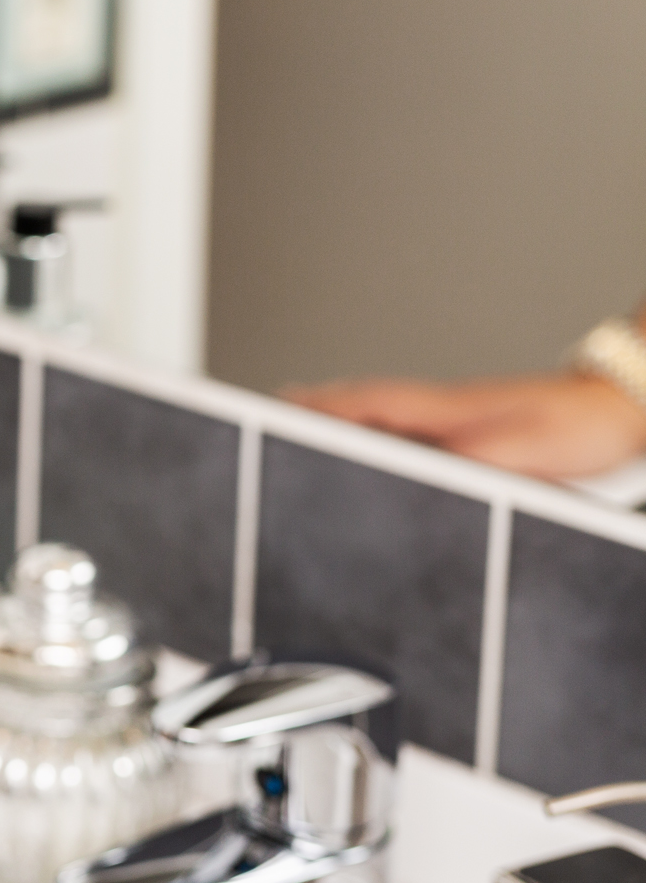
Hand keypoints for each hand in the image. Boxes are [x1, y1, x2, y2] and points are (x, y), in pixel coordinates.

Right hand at [287, 371, 645, 478]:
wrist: (620, 409)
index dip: (311, 410)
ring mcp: (454, 420)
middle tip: (271, 418)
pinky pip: (410, 435)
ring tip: (307, 431)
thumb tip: (409, 479)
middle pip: (359, 407)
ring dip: (343, 422)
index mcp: (437, 409)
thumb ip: (459, 466)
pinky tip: (385, 456)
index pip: (359, 403)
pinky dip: (380, 438)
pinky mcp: (473, 434)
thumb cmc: (575, 424)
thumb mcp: (513, 452)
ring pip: (383, 419)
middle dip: (312, 412)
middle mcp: (439, 410)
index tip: (272, 410)